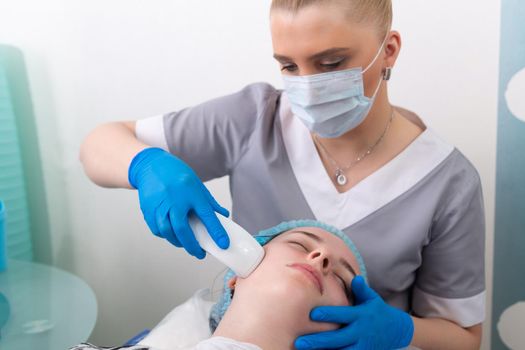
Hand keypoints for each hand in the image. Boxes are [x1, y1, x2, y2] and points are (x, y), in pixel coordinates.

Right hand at [128, 147, 229, 257]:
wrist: (151, 166)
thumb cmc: (176, 174)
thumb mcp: (197, 185)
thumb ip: (209, 202)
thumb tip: (224, 216)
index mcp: (191, 192)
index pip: (207, 215)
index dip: (216, 231)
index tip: (223, 243)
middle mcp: (174, 199)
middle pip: (182, 228)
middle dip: (192, 245)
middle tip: (199, 253)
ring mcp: (159, 205)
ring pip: (167, 231)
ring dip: (178, 242)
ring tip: (187, 245)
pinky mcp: (148, 210)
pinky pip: (157, 229)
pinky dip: (166, 236)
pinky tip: (172, 236)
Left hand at [295, 276, 413, 349]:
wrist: (397, 331)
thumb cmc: (377, 311)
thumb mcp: (372, 299)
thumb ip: (362, 290)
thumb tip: (356, 278)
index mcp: (361, 316)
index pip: (343, 315)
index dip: (328, 314)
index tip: (312, 314)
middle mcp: (361, 332)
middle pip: (337, 339)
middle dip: (318, 341)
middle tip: (299, 342)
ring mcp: (362, 346)